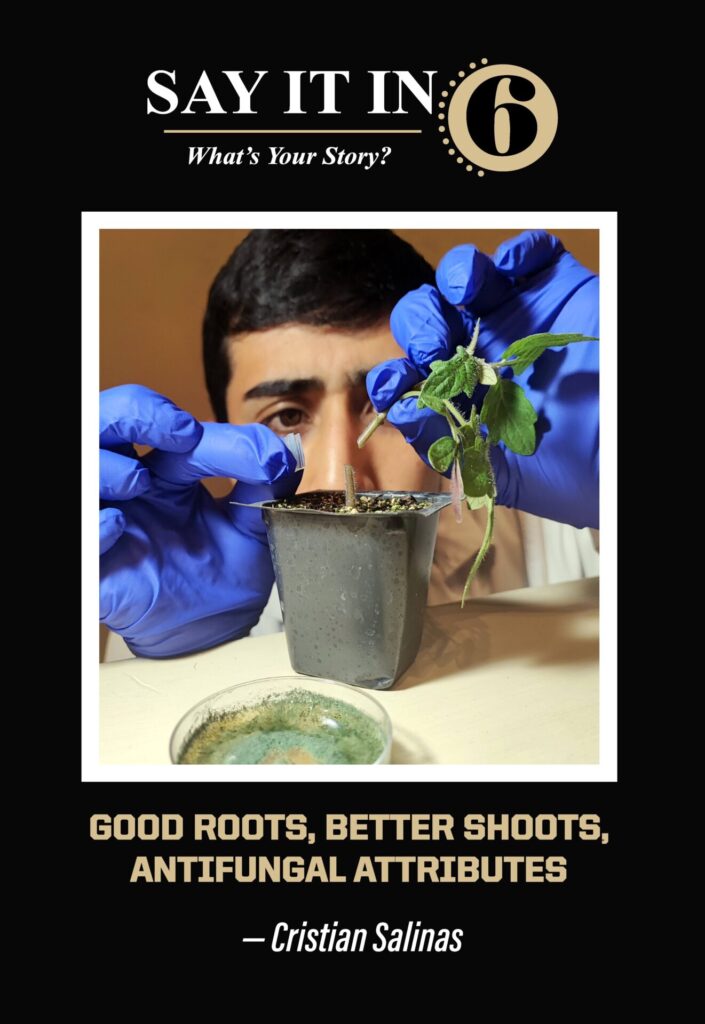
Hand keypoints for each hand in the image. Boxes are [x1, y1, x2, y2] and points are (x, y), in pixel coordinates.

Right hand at [100, 385, 300, 656]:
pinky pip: (83, 536)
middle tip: (179, 433)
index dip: (188, 425)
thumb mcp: (254, 527)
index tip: (226, 445)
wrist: (214, 632)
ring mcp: (111, 523)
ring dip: (107, 465)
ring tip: (139, 481)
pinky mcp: (99, 568)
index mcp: (165, 472)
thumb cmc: (223, 576)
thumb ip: (267, 486)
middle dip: (136, 413)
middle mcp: (131, 489)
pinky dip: (95, 526)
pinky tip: (120, 527)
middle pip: (106, 422)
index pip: (164, 428)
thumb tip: (284, 450)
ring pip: (84, 471)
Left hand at [366, 231, 598, 528]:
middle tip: (436, 343)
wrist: (623, 455)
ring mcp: (515, 316)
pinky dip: (519, 252)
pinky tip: (514, 271)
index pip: (411, 375)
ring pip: (465, 279)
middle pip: (426, 319)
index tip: (393, 384)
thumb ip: (449, 446)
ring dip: (456, 279)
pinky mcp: (555, 289)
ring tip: (464, 294)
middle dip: (421, 326)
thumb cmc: (571, 471)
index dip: (394, 376)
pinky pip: (530, 255)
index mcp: (461, 394)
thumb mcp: (503, 475)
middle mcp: (480, 351)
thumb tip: (399, 415)